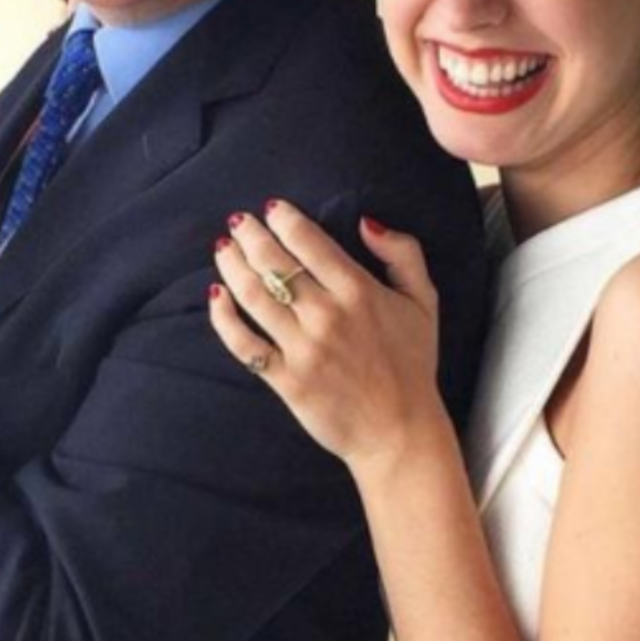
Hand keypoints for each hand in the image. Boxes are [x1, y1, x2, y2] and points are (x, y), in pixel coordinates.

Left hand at [209, 200, 447, 471]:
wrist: (400, 432)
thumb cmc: (411, 364)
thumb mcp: (424, 301)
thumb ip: (403, 253)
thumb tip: (367, 222)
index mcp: (358, 291)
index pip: (308, 242)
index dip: (284, 218)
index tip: (271, 208)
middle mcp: (327, 316)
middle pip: (274, 263)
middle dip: (250, 235)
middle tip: (237, 221)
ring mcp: (303, 349)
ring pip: (254, 296)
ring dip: (233, 266)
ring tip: (224, 249)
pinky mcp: (286, 380)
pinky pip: (244, 344)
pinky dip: (223, 317)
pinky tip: (215, 295)